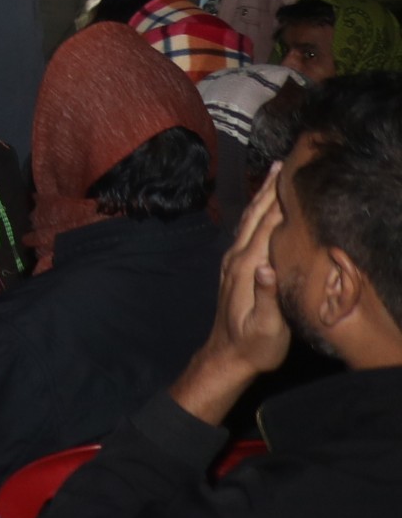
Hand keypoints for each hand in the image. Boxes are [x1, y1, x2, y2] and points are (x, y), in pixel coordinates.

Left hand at [172, 169, 291, 424]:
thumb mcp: (266, 327)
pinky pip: (247, 232)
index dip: (279, 199)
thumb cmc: (252, 344)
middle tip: (284, 162)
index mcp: (248, 266)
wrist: (227, 356)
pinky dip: (256, 213)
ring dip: (261, 197)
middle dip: (269, 189)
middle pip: (256, 215)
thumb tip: (266, 267)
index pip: (266, 225)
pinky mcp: (236, 268)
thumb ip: (266, 296)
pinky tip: (262, 209)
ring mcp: (234, 262)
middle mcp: (237, 258)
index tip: (290, 174)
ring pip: (249, 221)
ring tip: (273, 176)